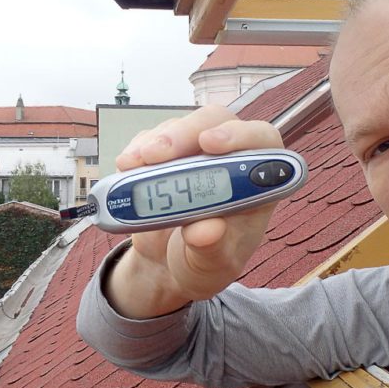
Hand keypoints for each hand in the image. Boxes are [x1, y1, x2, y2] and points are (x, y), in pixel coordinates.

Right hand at [105, 105, 283, 318]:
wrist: (168, 264)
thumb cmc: (203, 260)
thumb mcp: (211, 265)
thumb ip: (212, 248)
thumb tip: (206, 230)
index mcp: (255, 182)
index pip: (262, 141)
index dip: (241, 135)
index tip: (211, 144)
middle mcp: (228, 157)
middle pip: (215, 122)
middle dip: (185, 132)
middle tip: (158, 153)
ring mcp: (194, 152)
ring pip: (181, 126)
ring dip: (156, 141)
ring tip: (132, 164)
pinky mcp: (165, 154)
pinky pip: (152, 138)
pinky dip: (138, 148)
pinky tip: (127, 165)